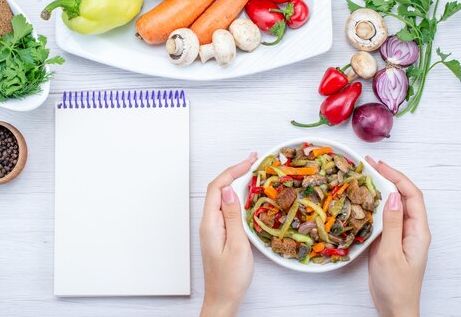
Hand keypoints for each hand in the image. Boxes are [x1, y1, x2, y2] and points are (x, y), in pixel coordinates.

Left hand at [200, 153, 257, 316]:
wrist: (223, 299)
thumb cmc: (230, 278)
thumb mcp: (237, 245)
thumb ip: (233, 216)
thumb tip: (228, 190)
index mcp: (210, 223)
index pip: (217, 188)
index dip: (232, 171)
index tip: (249, 162)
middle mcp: (208, 222)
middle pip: (217, 188)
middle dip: (233, 171)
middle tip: (252, 160)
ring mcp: (212, 227)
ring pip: (220, 196)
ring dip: (234, 181)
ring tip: (250, 170)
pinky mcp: (217, 233)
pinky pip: (224, 207)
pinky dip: (234, 195)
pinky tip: (244, 193)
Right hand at [365, 158, 430, 316]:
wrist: (394, 309)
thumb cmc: (396, 286)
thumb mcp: (391, 253)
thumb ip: (393, 224)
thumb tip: (393, 196)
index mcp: (418, 231)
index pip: (412, 196)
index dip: (397, 177)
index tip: (379, 165)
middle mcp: (411, 230)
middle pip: (403, 196)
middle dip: (388, 178)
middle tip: (368, 165)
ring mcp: (400, 235)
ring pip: (392, 205)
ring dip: (379, 189)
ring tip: (362, 177)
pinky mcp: (388, 241)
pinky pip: (383, 217)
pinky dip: (372, 205)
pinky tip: (360, 200)